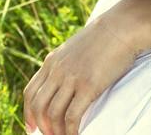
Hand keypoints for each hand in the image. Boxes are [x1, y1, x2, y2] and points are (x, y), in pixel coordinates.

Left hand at [23, 5, 146, 134]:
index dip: (28, 113)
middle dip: (41, 126)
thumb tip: (64, 80)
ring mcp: (72, 78)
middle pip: (38, 106)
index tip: (32, 127)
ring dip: (56, 131)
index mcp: (52, 61)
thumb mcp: (76, 47)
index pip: (30, 92)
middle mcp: (57, 70)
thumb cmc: (105, 37)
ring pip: (53, 114)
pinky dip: (70, 131)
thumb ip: (65, 63)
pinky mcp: (88, 86)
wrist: (122, 26)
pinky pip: (72, 117)